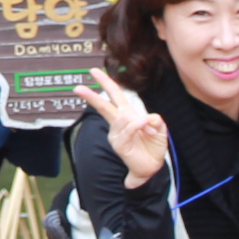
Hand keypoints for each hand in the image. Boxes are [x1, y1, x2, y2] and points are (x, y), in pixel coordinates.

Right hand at [78, 68, 168, 186]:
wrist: (152, 166)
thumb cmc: (153, 146)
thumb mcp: (160, 129)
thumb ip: (155, 120)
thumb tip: (146, 118)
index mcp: (127, 115)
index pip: (115, 95)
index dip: (106, 82)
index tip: (93, 71)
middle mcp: (119, 123)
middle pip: (104, 105)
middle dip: (91, 96)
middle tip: (78, 88)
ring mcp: (117, 134)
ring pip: (122, 118)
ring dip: (138, 120)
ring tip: (148, 129)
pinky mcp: (119, 145)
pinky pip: (127, 130)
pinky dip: (136, 126)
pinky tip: (144, 125)